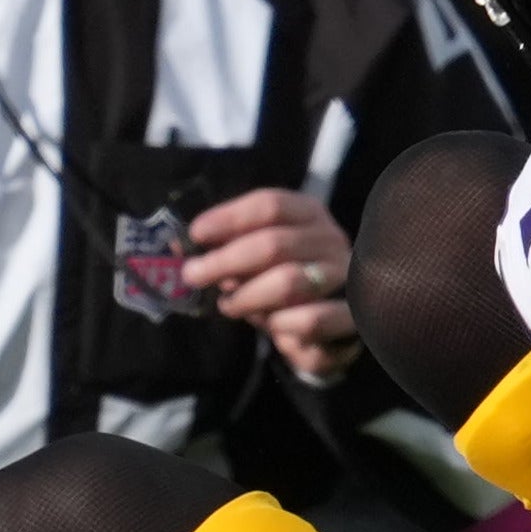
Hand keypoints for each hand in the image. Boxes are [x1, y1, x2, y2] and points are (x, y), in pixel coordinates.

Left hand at [178, 183, 358, 384]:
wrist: (333, 322)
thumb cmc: (285, 280)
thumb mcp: (255, 259)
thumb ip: (224, 249)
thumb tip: (178, 246)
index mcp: (309, 215)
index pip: (270, 205)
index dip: (229, 217)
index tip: (196, 234)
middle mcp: (331, 239)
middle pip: (273, 243)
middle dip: (224, 261)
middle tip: (192, 276)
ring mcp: (346, 276)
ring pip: (288, 282)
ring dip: (248, 297)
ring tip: (229, 306)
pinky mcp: (352, 315)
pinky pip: (310, 321)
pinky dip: (280, 325)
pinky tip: (271, 327)